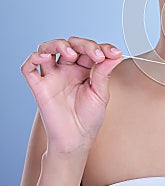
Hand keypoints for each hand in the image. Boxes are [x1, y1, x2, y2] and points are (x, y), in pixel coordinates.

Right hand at [20, 37, 123, 153]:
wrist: (76, 140)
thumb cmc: (88, 118)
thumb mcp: (101, 93)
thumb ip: (104, 72)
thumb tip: (115, 54)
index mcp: (84, 69)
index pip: (89, 49)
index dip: (101, 47)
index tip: (113, 53)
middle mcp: (67, 70)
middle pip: (70, 44)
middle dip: (84, 45)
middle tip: (96, 54)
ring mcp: (53, 76)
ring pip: (48, 49)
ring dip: (59, 45)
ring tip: (71, 53)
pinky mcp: (40, 87)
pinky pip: (29, 68)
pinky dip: (33, 58)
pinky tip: (44, 57)